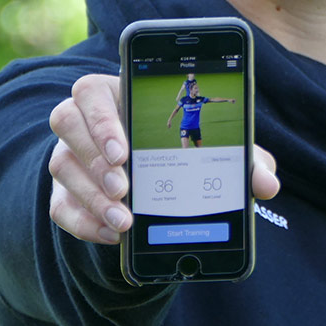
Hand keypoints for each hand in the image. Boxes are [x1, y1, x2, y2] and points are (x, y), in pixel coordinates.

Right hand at [48, 74, 279, 244]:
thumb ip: (243, 160)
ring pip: (61, 165)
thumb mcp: (218, 152)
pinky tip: (113, 235)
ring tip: (125, 220)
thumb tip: (267, 185)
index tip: (125, 151)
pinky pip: (59, 205)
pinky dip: (83, 223)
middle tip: (126, 188)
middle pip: (67, 122)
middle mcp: (86, 121)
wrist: (164, 187)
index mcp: (118, 94)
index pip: (92, 91)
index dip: (102, 119)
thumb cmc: (192, 152)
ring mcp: (71, 155)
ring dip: (91, 195)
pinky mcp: (64, 192)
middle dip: (95, 158)